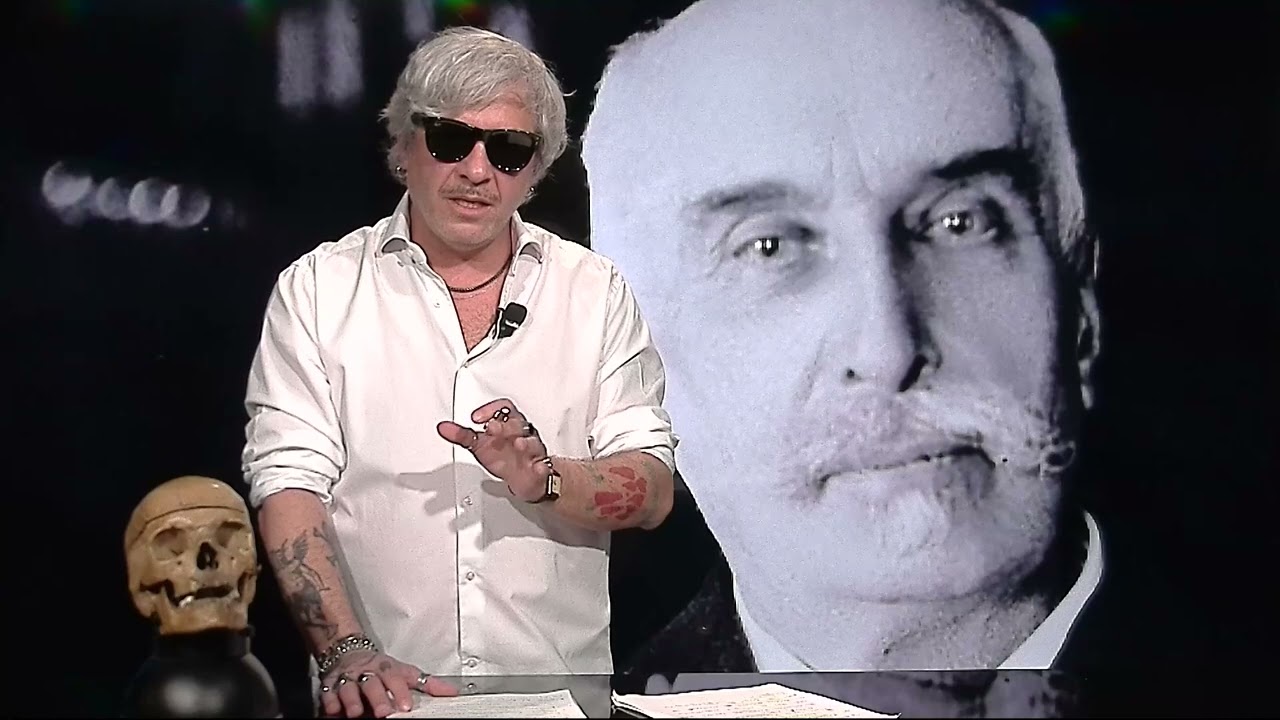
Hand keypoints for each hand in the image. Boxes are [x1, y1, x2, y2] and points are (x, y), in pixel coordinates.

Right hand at [319, 649, 455, 717]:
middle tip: (384, 712)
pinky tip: (332, 709)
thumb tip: (452, 692)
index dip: (400, 691)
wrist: (349, 652)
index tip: (406, 705)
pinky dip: (329, 701)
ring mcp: (348, 679)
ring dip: (351, 699)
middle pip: (372, 684)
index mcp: (386, 669)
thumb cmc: (380, 667)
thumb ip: (427, 684)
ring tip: (354, 712)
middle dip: (377, 698)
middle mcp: (367, 673)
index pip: (395, 678)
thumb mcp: (404, 672)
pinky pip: (328, 692)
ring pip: (348, 687)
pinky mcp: (330, 685)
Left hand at [437, 398, 554, 502]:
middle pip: (518, 423)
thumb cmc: (504, 456)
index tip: (475, 418)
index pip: (504, 409)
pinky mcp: (540, 468)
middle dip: (506, 425)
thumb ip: (462, 435)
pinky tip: (537, 467)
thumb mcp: (480, 444)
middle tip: (492, 428)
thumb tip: (442, 427)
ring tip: (517, 444)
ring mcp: (532, 451)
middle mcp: (522, 434)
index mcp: (508, 424)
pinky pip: (544, 466)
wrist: (525, 478)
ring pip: (532, 442)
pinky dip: (542, 467)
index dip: (490, 410)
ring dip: (525, 442)